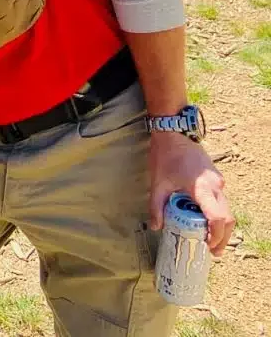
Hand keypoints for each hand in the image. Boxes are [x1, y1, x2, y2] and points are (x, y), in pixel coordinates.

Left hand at [149, 131, 233, 256]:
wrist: (174, 133)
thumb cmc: (165, 156)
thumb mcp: (157, 183)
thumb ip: (156, 206)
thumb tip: (156, 227)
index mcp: (202, 188)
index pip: (218, 217)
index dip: (216, 235)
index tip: (208, 245)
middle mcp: (216, 186)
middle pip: (228, 218)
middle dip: (222, 237)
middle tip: (213, 251)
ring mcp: (218, 182)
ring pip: (227, 210)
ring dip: (221, 227)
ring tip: (210, 240)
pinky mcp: (217, 179)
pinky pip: (222, 201)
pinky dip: (218, 214)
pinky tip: (206, 221)